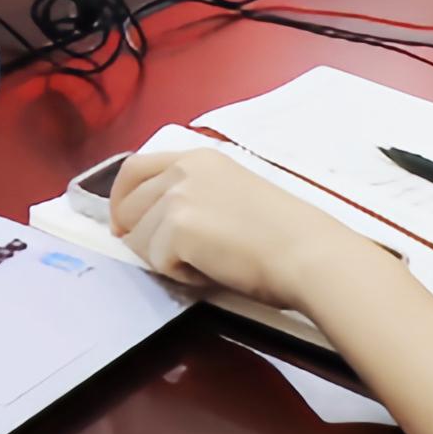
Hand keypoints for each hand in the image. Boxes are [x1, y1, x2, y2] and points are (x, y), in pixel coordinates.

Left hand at [109, 146, 385, 313]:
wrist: (311, 255)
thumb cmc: (287, 236)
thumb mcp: (232, 194)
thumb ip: (192, 195)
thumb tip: (151, 219)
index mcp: (197, 158)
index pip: (133, 168)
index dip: (122, 199)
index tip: (125, 223)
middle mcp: (181, 171)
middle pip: (127, 206)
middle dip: (140, 235)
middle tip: (173, 257)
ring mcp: (175, 198)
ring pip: (138, 238)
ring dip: (167, 259)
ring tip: (210, 263)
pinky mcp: (175, 228)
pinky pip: (157, 262)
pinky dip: (181, 275)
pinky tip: (213, 272)